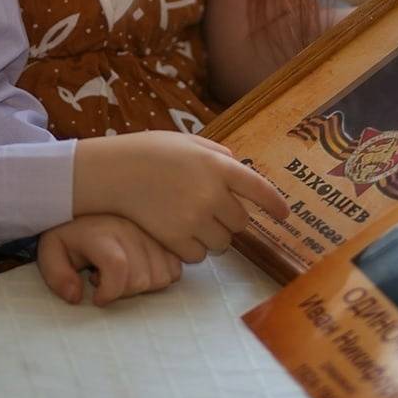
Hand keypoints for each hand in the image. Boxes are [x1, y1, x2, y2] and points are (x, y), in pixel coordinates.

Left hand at [38, 215, 182, 306]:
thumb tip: (76, 297)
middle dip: (123, 292)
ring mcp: (151, 231)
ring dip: (143, 284)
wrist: (85, 200)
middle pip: (141, 277)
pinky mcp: (164, 235)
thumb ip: (57, 276)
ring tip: (123, 273)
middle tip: (107, 282)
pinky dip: (161, 275)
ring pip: (162, 275)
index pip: (117, 267)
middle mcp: (129, 228)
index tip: (98, 297)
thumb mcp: (51, 252)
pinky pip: (176, 267)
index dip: (110, 291)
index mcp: (100, 232)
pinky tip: (141, 268)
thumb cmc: (70, 234)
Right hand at [72, 131, 288, 263]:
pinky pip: (198, 256)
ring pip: (222, 243)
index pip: (260, 188)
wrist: (112, 172)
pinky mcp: (176, 238)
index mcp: (217, 165)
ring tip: (189, 220)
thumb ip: (217, 153)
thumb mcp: (187, 141)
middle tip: (209, 211)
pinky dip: (191, 249)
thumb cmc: (148, 152)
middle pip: (240, 222)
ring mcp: (194, 218)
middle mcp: (211, 193)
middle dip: (230, 220)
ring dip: (212, 237)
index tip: (284, 215)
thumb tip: (238, 165)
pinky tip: (176, 232)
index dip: (275, 204)